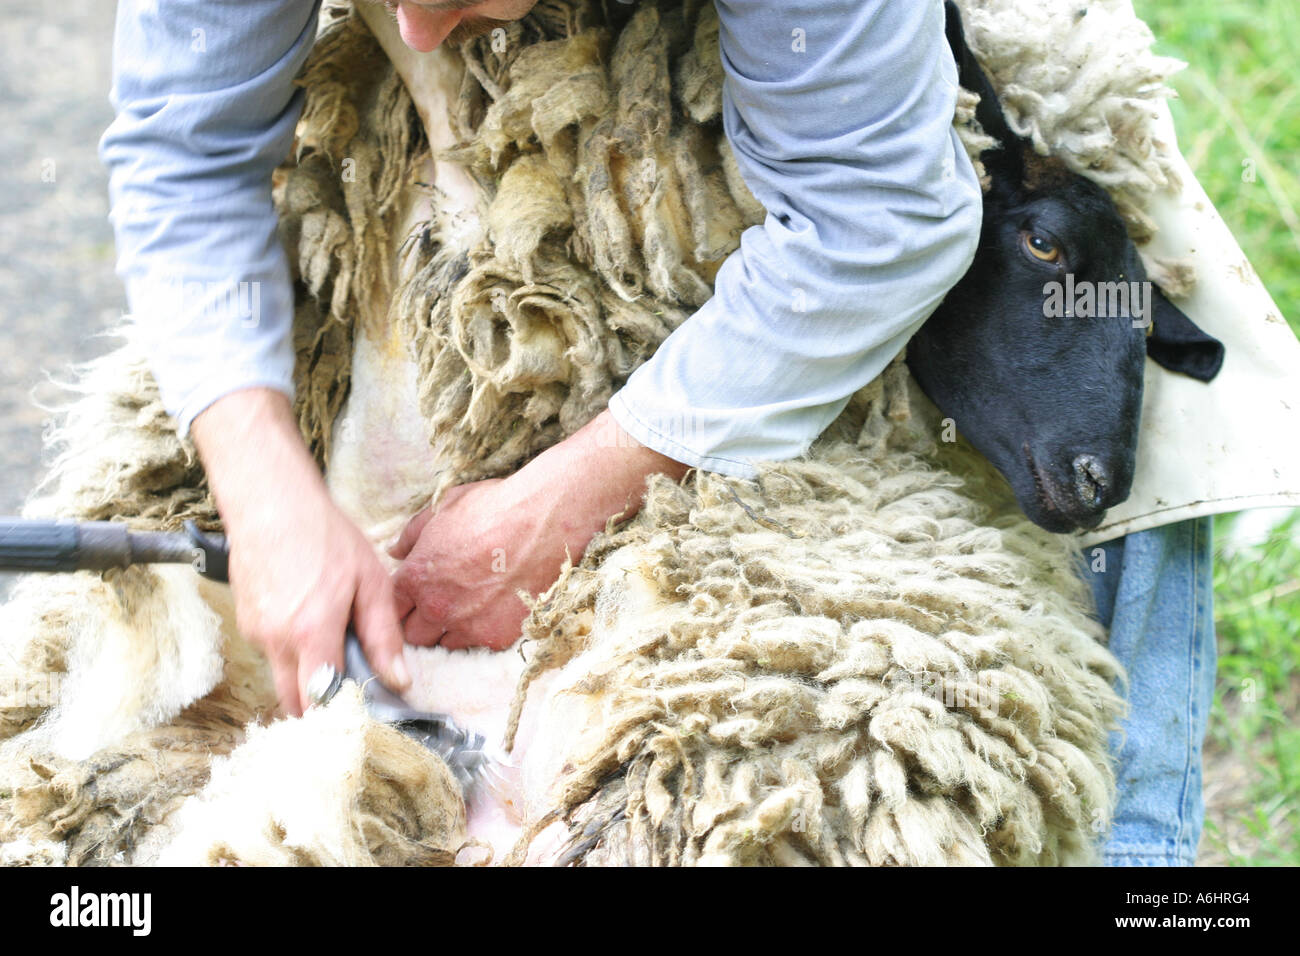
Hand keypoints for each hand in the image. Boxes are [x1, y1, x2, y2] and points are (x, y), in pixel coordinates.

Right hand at [192, 388, 409, 715]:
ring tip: (335, 642)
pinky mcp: (245, 622)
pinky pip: (272, 653)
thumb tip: (400, 680)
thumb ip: (384, 636)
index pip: (320, 703)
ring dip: (308, 675)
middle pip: (296, 703)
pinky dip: (293, 650)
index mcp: (311, 633)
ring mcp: (254, 633)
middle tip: (351, 695)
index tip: (363, 716)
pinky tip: (310, 619)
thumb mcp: (370, 581)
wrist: (270, 501)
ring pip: (283, 677)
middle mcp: (275, 641)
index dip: (342, 716)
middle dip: (322, 708)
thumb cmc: (324, 535)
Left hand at [390, 409, 687, 649]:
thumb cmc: (495, 506)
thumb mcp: (444, 509)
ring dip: (450, 630)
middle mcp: (436, 607)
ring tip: (470, 607)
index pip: (391, 608)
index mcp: (416, 577)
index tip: (413, 597)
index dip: (401, 603)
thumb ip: (412, 535)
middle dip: (420, 622)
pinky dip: (484, 630)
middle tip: (439, 605)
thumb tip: (396, 550)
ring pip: (445, 644)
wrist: (545, 518)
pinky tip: (496, 607)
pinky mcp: (499, 636)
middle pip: (413, 636)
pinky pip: (481, 644)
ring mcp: (468, 626)